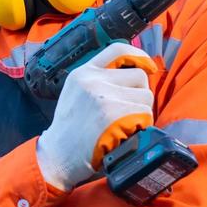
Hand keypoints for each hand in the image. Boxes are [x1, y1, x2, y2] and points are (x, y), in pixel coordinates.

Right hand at [35, 41, 155, 189]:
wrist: (57, 157)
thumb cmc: (70, 130)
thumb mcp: (76, 94)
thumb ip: (98, 81)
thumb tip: (136, 73)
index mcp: (83, 73)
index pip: (117, 50)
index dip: (139, 56)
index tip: (149, 66)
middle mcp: (92, 80)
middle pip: (139, 76)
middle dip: (139, 95)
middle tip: (126, 114)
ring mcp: (103, 96)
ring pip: (146, 97)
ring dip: (141, 113)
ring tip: (122, 126)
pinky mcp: (113, 114)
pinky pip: (145, 114)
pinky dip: (141, 126)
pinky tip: (124, 135)